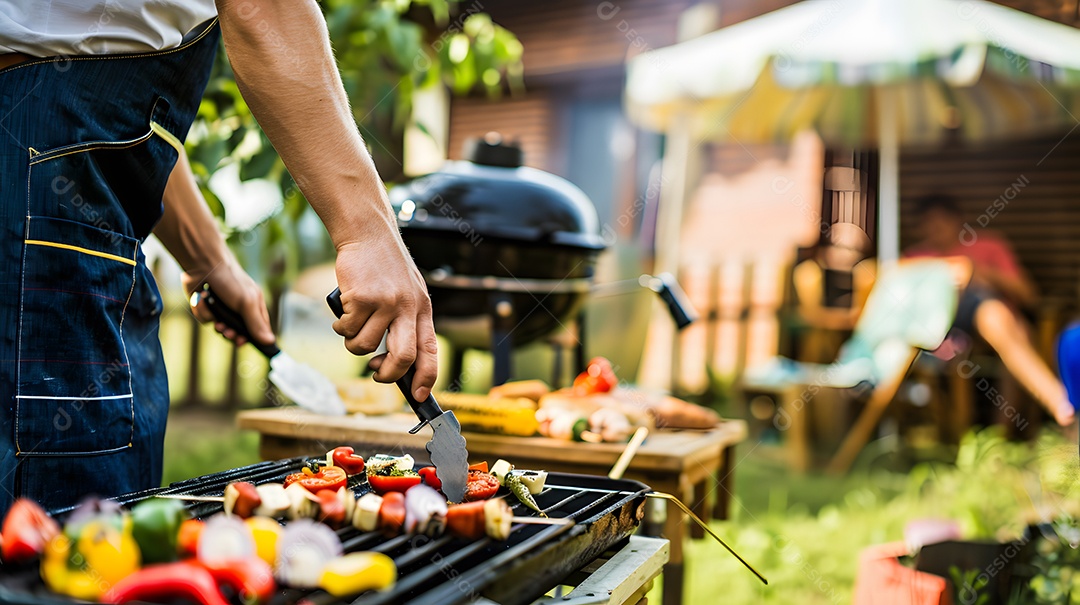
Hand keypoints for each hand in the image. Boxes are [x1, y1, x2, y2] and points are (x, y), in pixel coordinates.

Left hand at [183, 257, 273, 346]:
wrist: (203, 264)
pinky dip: (203, 311)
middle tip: (228, 333)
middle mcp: (239, 308)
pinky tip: (203, 300)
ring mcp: (222, 308)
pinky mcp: (207, 306)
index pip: (258, 329)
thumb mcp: (247, 303)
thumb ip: (256, 324)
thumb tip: (270, 341)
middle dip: (231, 334)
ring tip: (216, 320)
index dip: (251, 338)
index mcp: (254, 306)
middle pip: (238, 332)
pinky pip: (205, 318)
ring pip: (220, 327)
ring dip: (217, 324)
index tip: (242, 342)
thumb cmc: (230, 280)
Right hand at [330, 239, 437, 400]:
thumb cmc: (385, 268)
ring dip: (353, 344)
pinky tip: (343, 312)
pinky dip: (340, 326)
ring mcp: (385, 302)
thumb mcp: (408, 293)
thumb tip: (394, 364)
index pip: (430, 352)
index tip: (420, 396)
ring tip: (351, 328)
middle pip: (403, 357)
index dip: (426, 379)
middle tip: (376, 373)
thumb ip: (405, 323)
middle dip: (388, 375)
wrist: (368, 234)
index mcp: (423, 309)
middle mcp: (408, 307)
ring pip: (365, 346)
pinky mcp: (361, 297)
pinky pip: (347, 329)